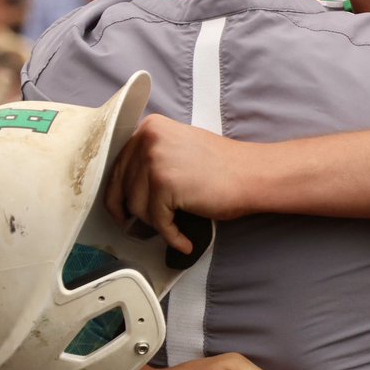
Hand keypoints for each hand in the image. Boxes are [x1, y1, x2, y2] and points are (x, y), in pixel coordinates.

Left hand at [107, 114, 254, 253]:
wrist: (252, 174)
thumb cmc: (221, 167)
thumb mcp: (178, 148)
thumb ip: (150, 159)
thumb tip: (123, 190)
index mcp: (150, 127)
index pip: (117, 166)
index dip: (117, 194)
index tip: (121, 211)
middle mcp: (148, 139)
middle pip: (123, 188)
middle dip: (135, 213)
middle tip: (141, 228)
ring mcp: (155, 160)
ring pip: (137, 207)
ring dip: (155, 223)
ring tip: (174, 227)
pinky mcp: (165, 184)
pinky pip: (158, 221)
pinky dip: (171, 236)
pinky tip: (183, 242)